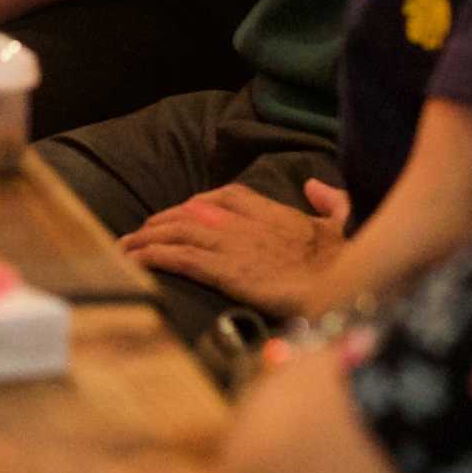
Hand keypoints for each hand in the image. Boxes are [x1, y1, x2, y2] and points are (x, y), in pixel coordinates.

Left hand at [120, 179, 350, 319]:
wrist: (342, 286)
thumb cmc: (346, 260)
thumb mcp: (343, 223)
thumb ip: (330, 201)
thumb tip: (316, 186)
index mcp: (266, 209)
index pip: (221, 197)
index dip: (195, 205)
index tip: (182, 214)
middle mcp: (239, 221)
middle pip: (187, 213)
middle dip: (161, 222)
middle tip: (142, 233)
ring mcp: (227, 243)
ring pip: (175, 233)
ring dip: (145, 239)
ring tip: (125, 247)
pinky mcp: (220, 269)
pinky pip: (177, 257)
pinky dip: (152, 256)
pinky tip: (136, 260)